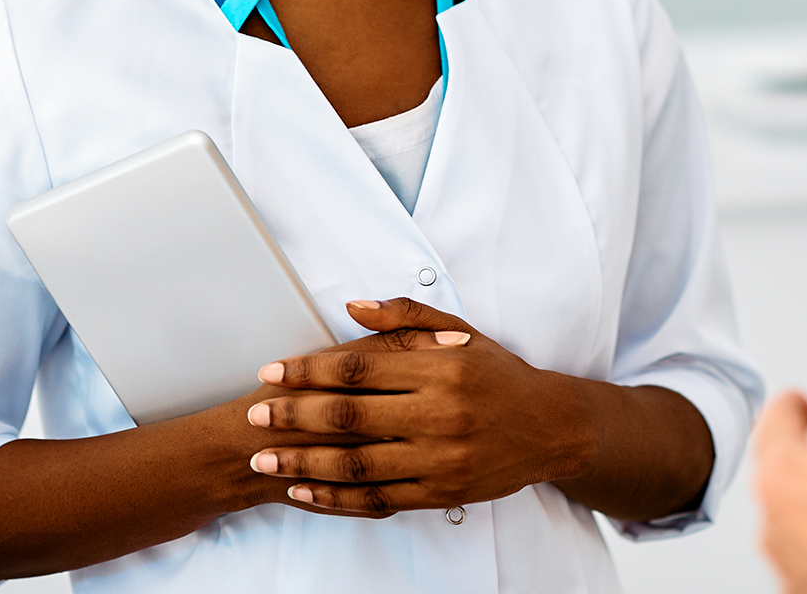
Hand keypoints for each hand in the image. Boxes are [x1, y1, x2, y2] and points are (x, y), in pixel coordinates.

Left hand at [245, 297, 594, 515]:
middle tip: (254, 414)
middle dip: (293, 416)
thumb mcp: (460, 331)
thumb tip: (351, 306)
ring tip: (265, 458)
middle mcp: (440, 412)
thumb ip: (404, 316)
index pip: (360, 367)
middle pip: (351, 416)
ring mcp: (441, 457)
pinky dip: (337, 498)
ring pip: (359, 463)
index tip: (273, 372)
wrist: (551, 427)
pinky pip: (379, 499)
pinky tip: (306, 492)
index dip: (310, 370)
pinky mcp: (443, 493)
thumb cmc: (499, 376)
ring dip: (304, 462)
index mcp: (440, 366)